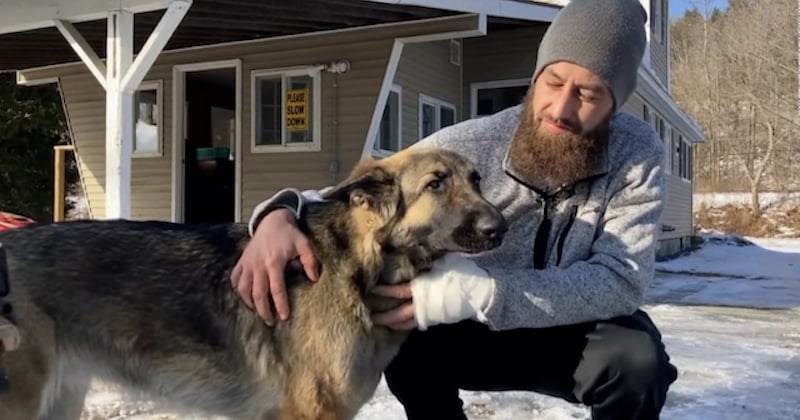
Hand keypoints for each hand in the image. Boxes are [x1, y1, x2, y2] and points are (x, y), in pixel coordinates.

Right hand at [230, 209, 318, 325]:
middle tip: (271, 322)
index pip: (276, 289)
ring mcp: (247, 263)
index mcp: (274, 262)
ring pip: (243, 289)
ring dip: (250, 303)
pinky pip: (235, 279)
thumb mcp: (304, 244)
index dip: (280, 305)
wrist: (272, 220)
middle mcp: (258, 264)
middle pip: (258, 294)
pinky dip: (238, 291)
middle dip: (264, 311)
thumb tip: (314, 279)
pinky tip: (246, 298)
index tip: (284, 317)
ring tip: (258, 312)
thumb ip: (310, 261)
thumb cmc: (289, 234)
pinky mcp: (241, 261)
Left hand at [370, 253, 495, 330]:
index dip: (384, 291)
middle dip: (383, 313)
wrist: (482, 291)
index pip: (399, 291)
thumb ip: (427, 259)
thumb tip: (414, 250)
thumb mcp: (444, 261)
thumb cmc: (463, 272)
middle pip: (398, 311)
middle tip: (368, 313)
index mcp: (424, 286)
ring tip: (377, 321)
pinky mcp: (435, 319)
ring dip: (390, 321)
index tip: (372, 288)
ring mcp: (430, 313)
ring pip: (405, 321)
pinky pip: (415, 324)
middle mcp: (424, 302)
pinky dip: (403, 326)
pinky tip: (394, 325)